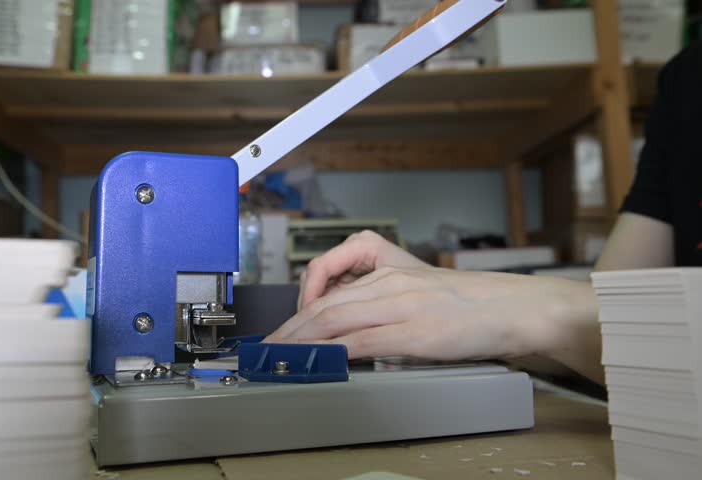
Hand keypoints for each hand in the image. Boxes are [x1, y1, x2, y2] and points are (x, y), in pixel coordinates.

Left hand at [264, 233, 600, 381]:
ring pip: (336, 319)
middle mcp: (387, 283)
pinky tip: (320, 361)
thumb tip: (349, 327)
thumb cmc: (467, 301)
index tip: (281, 329)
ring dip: (302, 340)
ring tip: (280, 357)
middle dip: (289, 329)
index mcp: (386, 269)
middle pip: (324, 305)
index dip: (297, 310)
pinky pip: (365, 340)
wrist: (510, 307)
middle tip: (268, 348)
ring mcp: (400, 306)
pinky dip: (336, 351)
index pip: (327, 287)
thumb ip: (381, 299)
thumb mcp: (417, 287)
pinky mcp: (414, 332)